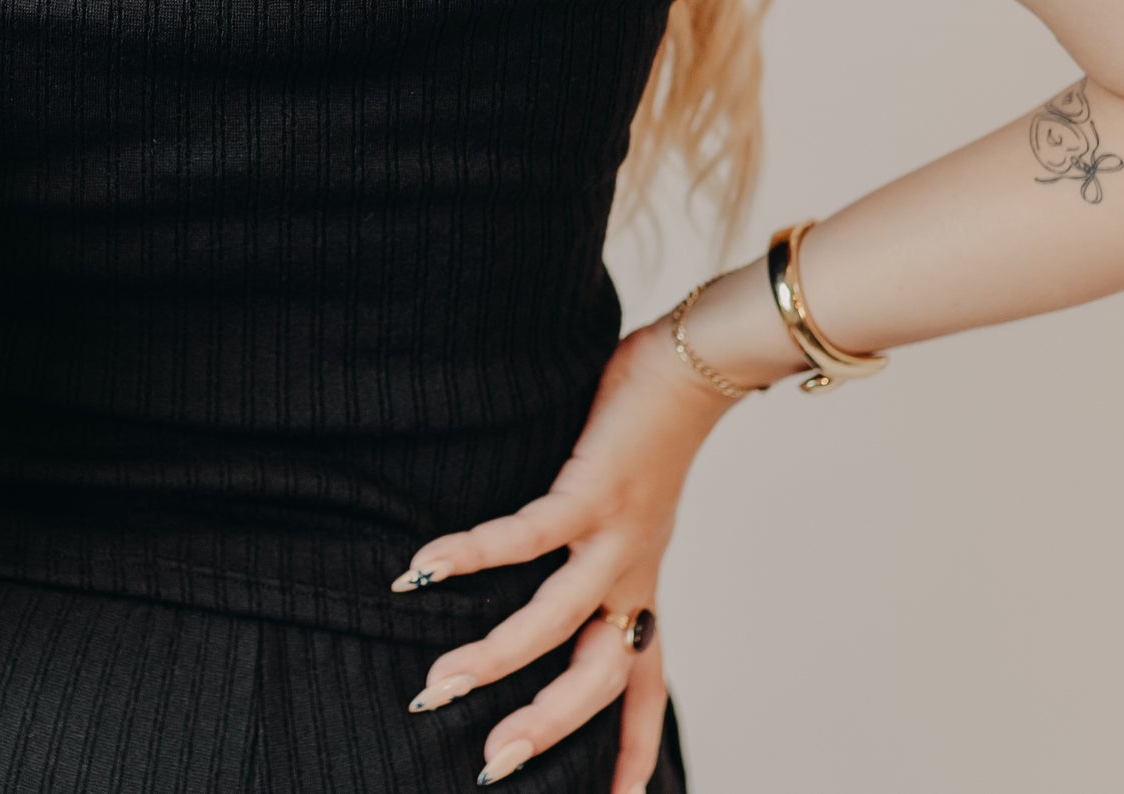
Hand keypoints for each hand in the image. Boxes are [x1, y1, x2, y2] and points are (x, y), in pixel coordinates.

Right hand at [392, 315, 736, 787]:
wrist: (699, 369)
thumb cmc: (655, 426)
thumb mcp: (637, 505)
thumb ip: (603, 538)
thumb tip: (549, 546)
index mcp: (645, 586)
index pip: (644, 687)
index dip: (634, 751)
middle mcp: (634, 576)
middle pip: (597, 680)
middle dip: (543, 729)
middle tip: (488, 765)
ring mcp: (615, 539)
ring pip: (554, 624)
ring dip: (494, 659)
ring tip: (438, 684)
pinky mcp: (592, 493)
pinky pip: (524, 537)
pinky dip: (471, 553)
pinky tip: (424, 565)